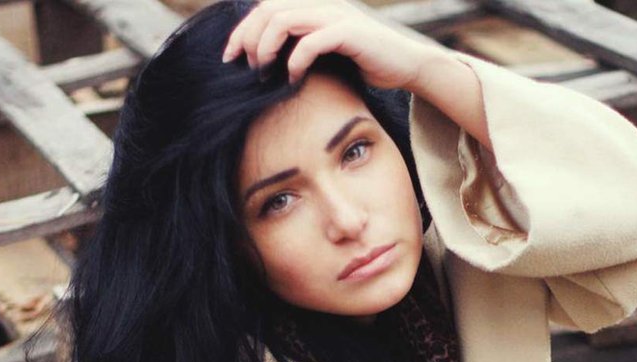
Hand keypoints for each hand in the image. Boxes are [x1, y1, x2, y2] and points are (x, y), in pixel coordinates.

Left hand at [221, 0, 437, 90]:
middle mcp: (321, 4)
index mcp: (313, 7)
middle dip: (246, 37)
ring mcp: (334, 15)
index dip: (242, 30)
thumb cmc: (368, 66)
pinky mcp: (348, 32)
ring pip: (284, 20)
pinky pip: (310, 42)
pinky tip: (293, 79)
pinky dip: (295, 61)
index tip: (230, 57)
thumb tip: (273, 71)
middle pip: (268, 10)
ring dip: (266, 47)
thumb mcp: (329, 56)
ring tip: (263, 72)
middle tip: (240, 66)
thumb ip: (304, 52)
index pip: (266, 8)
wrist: (407, 65)